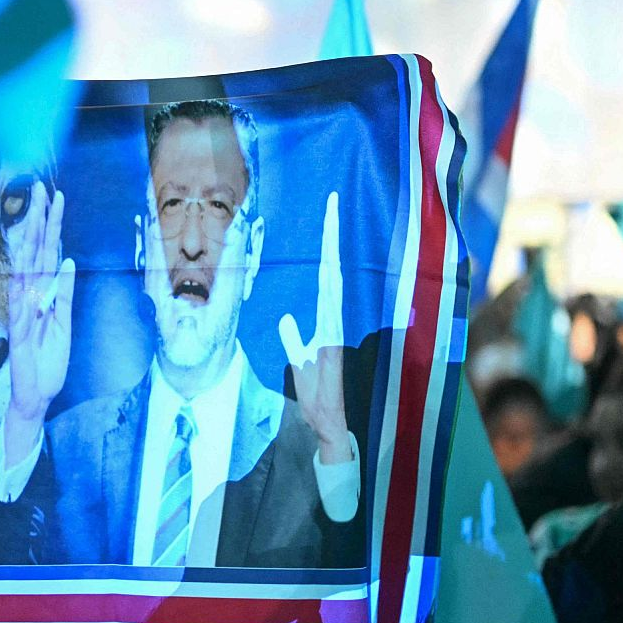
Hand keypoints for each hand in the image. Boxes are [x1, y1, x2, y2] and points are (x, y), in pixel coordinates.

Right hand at [5, 182, 74, 460]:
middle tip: (44, 190)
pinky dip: (22, 293)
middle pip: (35, 253)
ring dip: (28, 245)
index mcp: (42, 294)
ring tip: (33, 218)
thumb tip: (68, 260)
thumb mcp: (64, 322)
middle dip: (40, 221)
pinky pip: (18, 311)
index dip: (52, 225)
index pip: (47, 253)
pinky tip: (22, 272)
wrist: (37, 395)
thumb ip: (64, 293)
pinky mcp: (17, 337)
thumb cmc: (47, 361)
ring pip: (24, 273)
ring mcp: (21, 315)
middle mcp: (29, 298)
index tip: (57, 197)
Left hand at [278, 192, 351, 463]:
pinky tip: (331, 267)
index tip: (327, 218)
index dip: (325, 248)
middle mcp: (334, 318)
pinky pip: (332, 307)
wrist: (327, 420)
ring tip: (333, 219)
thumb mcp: (296, 358)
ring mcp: (335, 328)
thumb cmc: (315, 392)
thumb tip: (287, 318)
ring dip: (332, 251)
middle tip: (333, 202)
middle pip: (332, 269)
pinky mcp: (333, 342)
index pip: (324, 276)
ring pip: (334, 281)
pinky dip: (332, 287)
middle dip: (332, 236)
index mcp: (326, 319)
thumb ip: (292, 337)